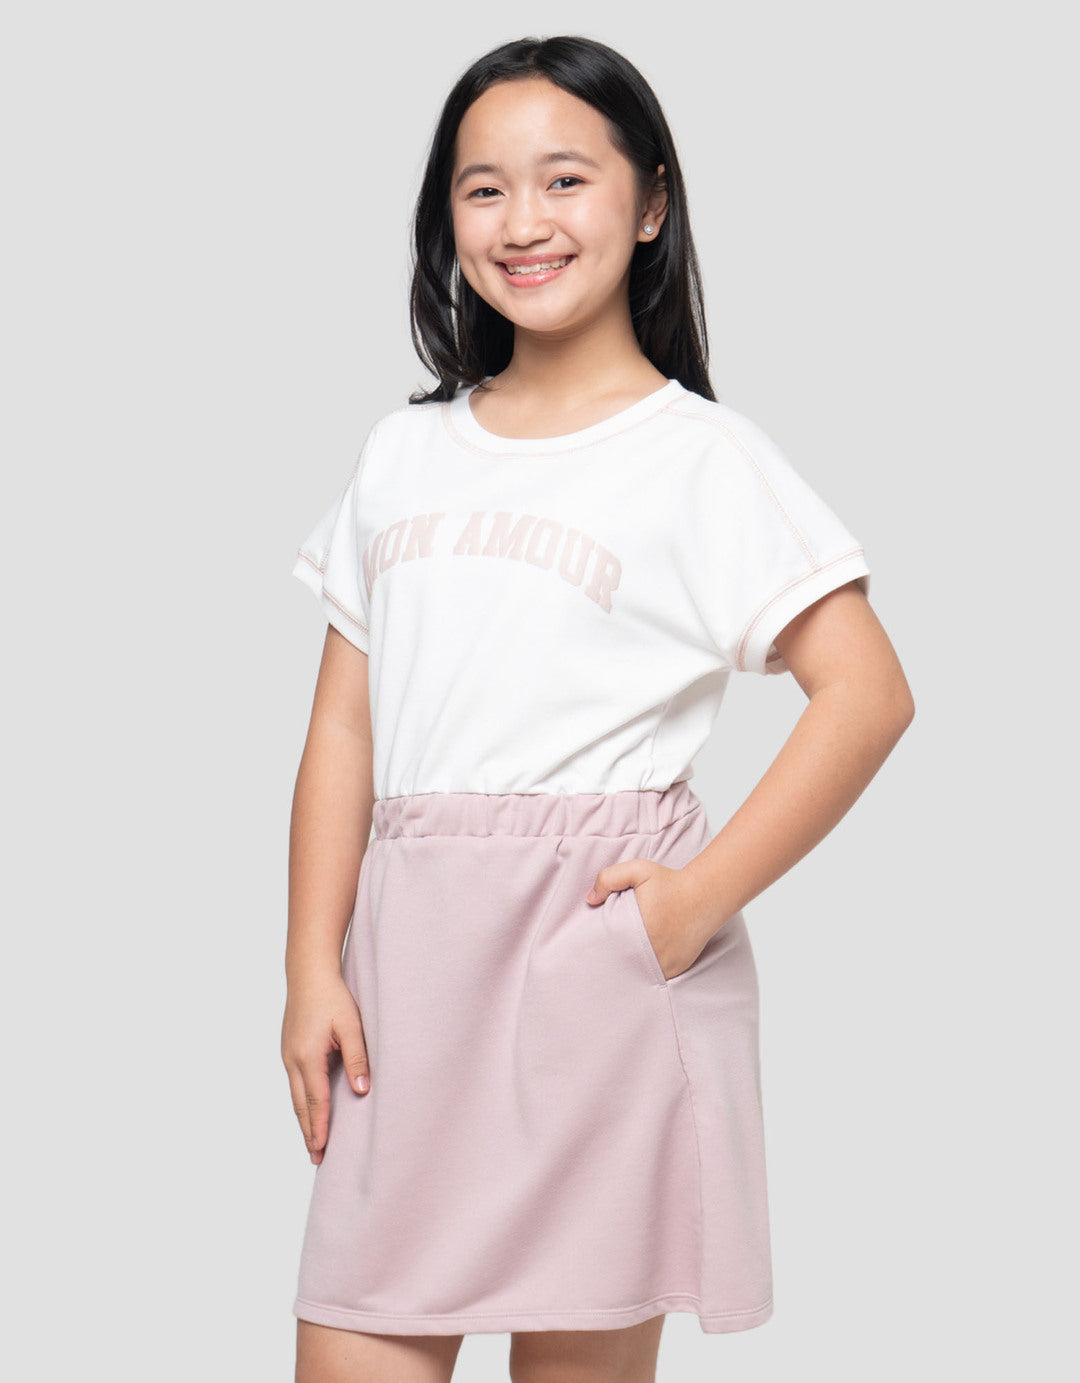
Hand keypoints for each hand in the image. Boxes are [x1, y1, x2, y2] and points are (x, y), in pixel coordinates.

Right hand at [281, 971, 370, 1164]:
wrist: (308, 973)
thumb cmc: (333, 996)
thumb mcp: (351, 1025)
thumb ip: (357, 1057)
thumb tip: (362, 1090)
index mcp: (308, 1056)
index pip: (316, 1100)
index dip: (320, 1126)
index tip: (322, 1149)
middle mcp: (292, 1059)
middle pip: (301, 1105)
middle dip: (308, 1132)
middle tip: (316, 1158)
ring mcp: (287, 1055)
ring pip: (295, 1096)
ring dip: (303, 1120)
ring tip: (311, 1142)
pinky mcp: (288, 1049)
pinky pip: (295, 1083)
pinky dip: (301, 1102)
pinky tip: (308, 1110)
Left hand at [586, 861, 717, 981]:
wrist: (706, 894)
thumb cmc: (670, 882)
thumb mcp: (639, 870)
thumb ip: (609, 878)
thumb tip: (590, 900)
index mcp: (637, 929)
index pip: (608, 945)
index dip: (601, 944)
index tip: (597, 941)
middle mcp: (651, 951)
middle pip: (622, 962)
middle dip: (614, 958)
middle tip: (609, 951)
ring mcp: (665, 963)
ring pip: (638, 972)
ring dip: (631, 966)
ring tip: (624, 957)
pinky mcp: (675, 969)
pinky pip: (655, 975)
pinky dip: (647, 969)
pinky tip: (643, 959)